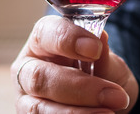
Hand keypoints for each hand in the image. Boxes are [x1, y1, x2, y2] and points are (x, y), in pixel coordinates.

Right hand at [12, 16, 138, 113]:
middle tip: (114, 94)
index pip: (46, 32)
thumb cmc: (100, 73)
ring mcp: (25, 98)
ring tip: (108, 112)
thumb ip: (103, 56)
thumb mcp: (107, 62)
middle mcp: (27, 68)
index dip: (68, 39)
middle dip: (78, 87)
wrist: (103, 101)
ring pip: (39, 108)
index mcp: (42, 41)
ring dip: (76, 112)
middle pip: (39, 76)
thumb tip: (102, 39)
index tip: (96, 49)